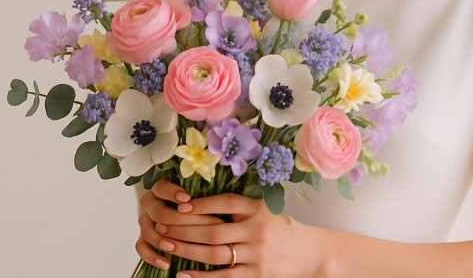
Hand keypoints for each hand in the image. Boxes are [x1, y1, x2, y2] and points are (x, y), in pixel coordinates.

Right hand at [136, 179, 224, 271]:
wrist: (180, 223)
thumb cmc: (194, 208)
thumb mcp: (196, 200)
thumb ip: (199, 200)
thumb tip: (218, 203)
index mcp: (160, 190)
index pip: (161, 187)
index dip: (172, 192)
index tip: (187, 199)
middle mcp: (151, 205)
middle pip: (158, 212)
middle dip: (175, 221)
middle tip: (193, 228)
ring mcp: (145, 222)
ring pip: (148, 230)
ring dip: (160, 240)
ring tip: (172, 247)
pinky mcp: (143, 239)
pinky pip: (141, 248)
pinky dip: (152, 256)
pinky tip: (166, 264)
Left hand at [153, 191, 323, 277]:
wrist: (311, 254)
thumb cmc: (281, 230)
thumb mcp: (264, 211)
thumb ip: (238, 208)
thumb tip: (197, 205)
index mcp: (257, 209)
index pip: (225, 202)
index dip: (201, 203)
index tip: (179, 205)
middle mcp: (257, 230)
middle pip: (213, 229)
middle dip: (184, 228)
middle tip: (162, 226)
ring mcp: (257, 255)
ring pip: (214, 253)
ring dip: (187, 250)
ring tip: (167, 245)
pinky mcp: (256, 275)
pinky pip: (223, 277)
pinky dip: (201, 277)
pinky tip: (183, 274)